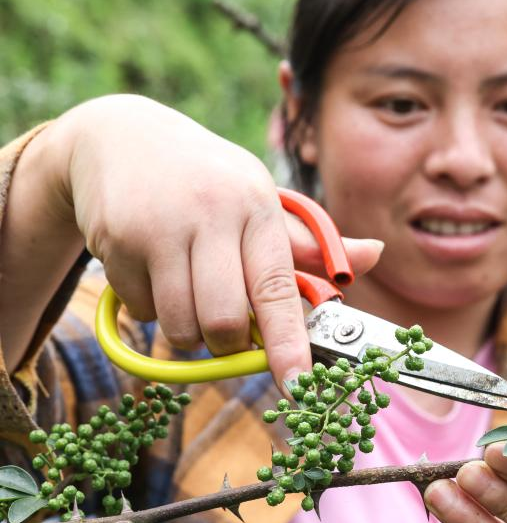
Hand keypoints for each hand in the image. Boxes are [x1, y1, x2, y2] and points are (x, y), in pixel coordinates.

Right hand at [62, 95, 382, 387]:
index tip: (299, 384)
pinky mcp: (116, 240)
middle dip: (228, 345)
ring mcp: (159, 226)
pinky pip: (141, 310)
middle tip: (228, 330)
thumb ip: (311, 245)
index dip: (289, 343)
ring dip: (189, 331)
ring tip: (191, 294)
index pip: (277, 288)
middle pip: (222, 321)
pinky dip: (151, 309)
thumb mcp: (261, 202)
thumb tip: (375, 255)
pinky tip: (154, 270)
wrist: (123, 138)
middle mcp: (210, 214)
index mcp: (257, 208)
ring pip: (179, 325)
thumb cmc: (211, 182)